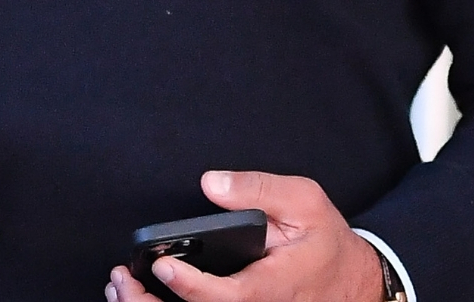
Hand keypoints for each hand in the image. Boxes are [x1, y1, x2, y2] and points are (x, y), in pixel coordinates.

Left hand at [105, 171, 384, 301]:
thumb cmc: (326, 242)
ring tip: (120, 286)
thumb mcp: (305, 201)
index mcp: (271, 289)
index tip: (161, 264)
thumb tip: (212, 183)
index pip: (223, 297)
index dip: (188, 284)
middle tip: (121, 279)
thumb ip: (259, 189)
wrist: (353, 282)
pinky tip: (143, 296)